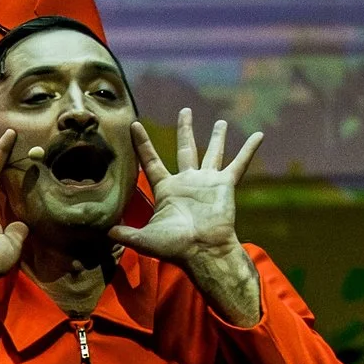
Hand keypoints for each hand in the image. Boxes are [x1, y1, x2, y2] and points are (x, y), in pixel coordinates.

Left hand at [112, 108, 264, 322]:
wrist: (202, 252)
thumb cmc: (175, 247)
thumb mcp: (144, 239)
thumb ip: (125, 233)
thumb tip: (104, 232)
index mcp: (167, 189)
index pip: (150, 161)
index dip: (142, 144)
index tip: (134, 124)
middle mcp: (187, 182)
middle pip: (185, 148)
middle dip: (185, 130)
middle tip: (185, 111)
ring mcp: (207, 182)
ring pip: (212, 153)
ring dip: (217, 137)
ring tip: (221, 122)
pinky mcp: (225, 185)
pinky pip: (239, 164)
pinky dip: (249, 150)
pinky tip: (259, 135)